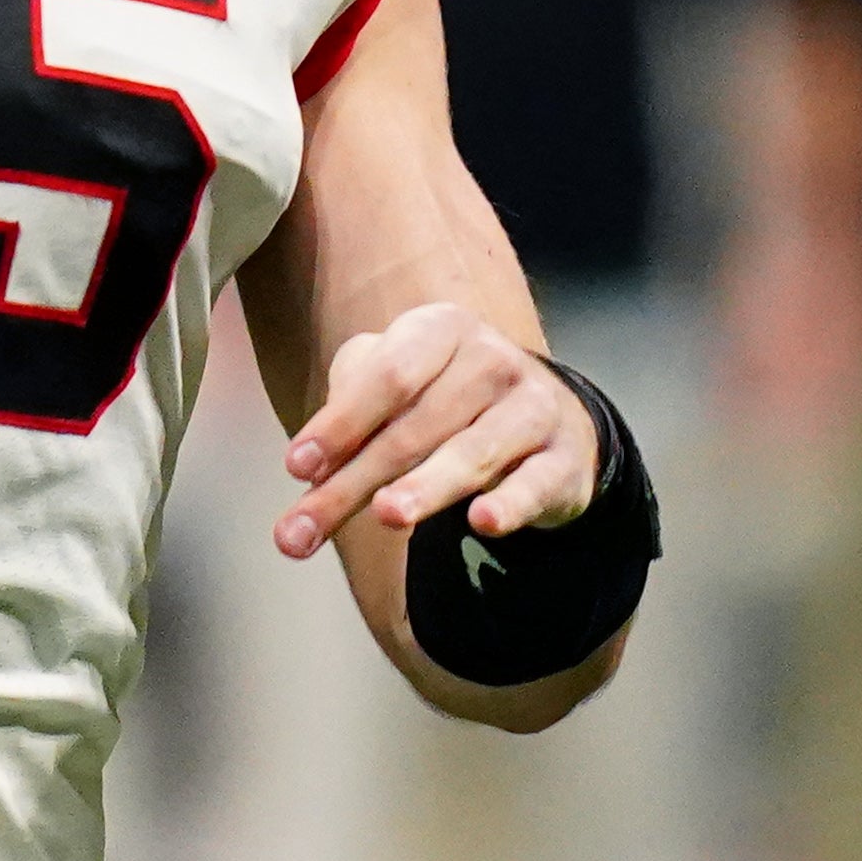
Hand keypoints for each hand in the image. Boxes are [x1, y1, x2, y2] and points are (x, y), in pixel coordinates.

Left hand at [275, 301, 596, 556]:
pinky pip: (534, 484)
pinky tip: (482, 523)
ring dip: (427, 487)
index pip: (388, 376)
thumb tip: (308, 468)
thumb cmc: (446, 398)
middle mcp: (492, 359)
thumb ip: (350, 415)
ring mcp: (534, 407)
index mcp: (441, 330)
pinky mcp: (565, 459)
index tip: (296, 466)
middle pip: (414, 427)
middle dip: (356, 481)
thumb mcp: (396, 385)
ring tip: (388, 514)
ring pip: (472, 453)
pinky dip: (511, 504)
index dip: (341, 422)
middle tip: (305, 530)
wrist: (548, 414)